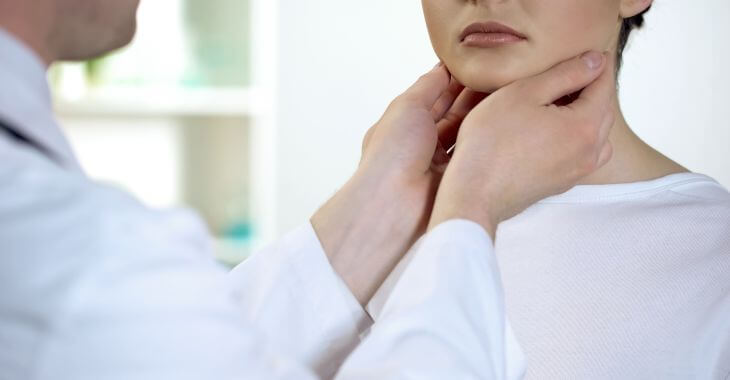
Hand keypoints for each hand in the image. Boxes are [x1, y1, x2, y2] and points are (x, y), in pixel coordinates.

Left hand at [311, 64, 483, 304]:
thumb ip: (428, 85)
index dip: (455, 80)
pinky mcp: (455, 178)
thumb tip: (444, 67)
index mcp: (405, 122)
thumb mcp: (407, 106)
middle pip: (453, 113)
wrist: (395, 202)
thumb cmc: (393, 151)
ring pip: (465, 132)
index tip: (480, 65)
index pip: (435, 95)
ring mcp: (439, 161)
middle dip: (473, 96)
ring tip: (509, 95)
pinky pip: (474, 154)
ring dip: (482, 116)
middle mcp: (422, 141)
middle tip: (501, 78)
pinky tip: (504, 122)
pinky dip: (486, 140)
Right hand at [429, 51, 615, 238]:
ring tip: (559, 104)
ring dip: (586, 116)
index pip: (604, 85)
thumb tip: (594, 61)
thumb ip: (565, 74)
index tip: (581, 54)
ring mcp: (577, 172)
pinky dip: (576, 138)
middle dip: (590, 89)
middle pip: (603, 110)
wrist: (475, 193)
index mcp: (586, 126)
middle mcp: (590, 152)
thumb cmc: (491, 142)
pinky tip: (550, 132)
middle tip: (567, 74)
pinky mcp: (561, 184)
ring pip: (597, 135)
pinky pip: (583, 155)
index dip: (593, 64)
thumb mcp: (524, 93)